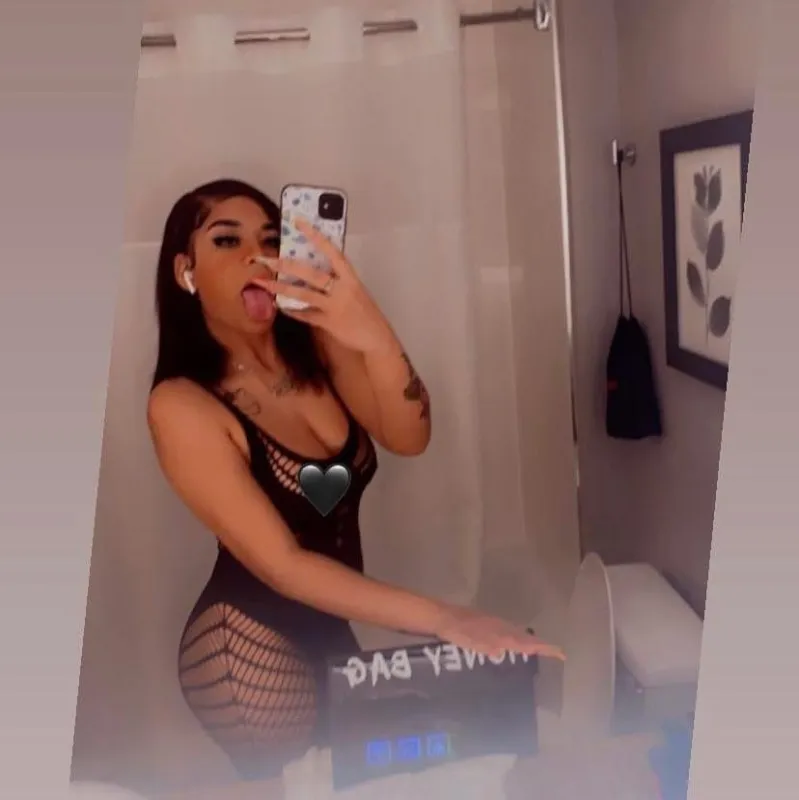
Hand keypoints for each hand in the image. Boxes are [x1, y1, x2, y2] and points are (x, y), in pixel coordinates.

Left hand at [255, 218, 395, 354]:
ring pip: (304, 294)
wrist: (377, 337)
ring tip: (264, 283)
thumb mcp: (354, 291)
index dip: (316, 236)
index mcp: (350, 277)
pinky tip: (280, 307)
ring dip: (282, 288)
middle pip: (311, 273)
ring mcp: (335, 306)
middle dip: (287, 266)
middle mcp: (342, 289)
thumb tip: (313, 270)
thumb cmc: (365, 312)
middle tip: (267, 260)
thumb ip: (337, 280)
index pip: (332, 252)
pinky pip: (306, 315)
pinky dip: (293, 311)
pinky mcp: (329, 323)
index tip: (298, 222)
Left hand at [433, 604, 565, 660]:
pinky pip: (505, 633)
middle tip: (551, 655)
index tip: (561, 654)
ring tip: (534, 654)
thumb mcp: (474, 642)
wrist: (442, 617)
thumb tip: (506, 652)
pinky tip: (508, 647)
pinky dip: (513, 640)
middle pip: (524, 637)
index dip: (544, 648)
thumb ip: (490, 647)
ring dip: (525, 643)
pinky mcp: (485, 624)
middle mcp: (501, 626)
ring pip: (515, 634)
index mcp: (501, 632)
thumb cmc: (458, 631)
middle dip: (538, 646)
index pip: (527, 642)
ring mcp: (493, 624)